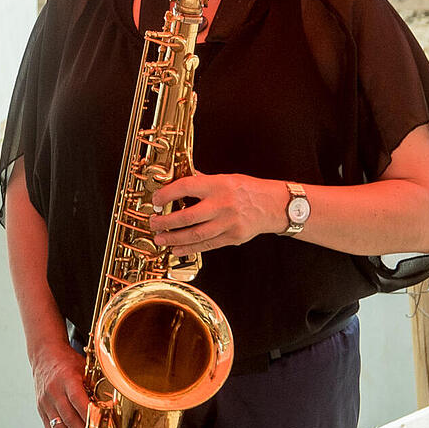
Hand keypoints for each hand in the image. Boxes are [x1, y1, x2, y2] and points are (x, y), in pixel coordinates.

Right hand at [31, 340, 90, 427]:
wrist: (43, 355)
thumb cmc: (68, 362)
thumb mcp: (85, 369)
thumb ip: (97, 388)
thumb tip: (113, 408)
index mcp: (67, 379)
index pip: (79, 402)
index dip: (90, 419)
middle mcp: (54, 392)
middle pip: (69, 420)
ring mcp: (46, 403)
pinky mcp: (42, 411)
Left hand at [151, 173, 282, 251]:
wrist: (274, 205)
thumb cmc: (248, 190)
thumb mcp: (224, 178)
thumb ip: (201, 181)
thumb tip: (177, 179)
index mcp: (218, 185)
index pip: (185, 187)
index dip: (166, 194)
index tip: (155, 200)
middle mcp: (222, 204)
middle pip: (187, 217)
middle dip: (165, 222)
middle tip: (154, 224)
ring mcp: (228, 223)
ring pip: (195, 235)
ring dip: (174, 239)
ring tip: (160, 239)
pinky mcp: (233, 237)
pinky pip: (207, 245)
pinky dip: (189, 249)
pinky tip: (177, 249)